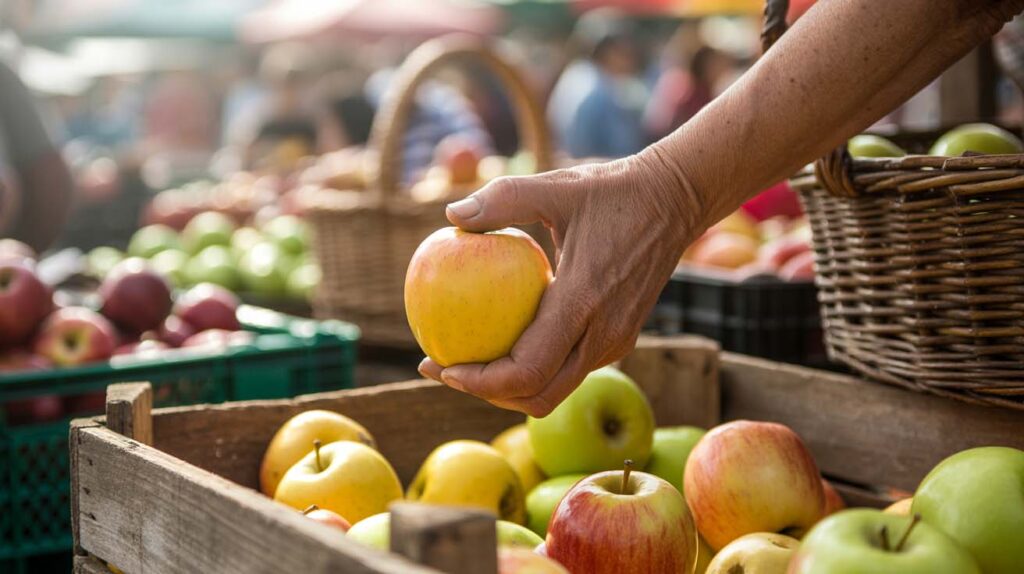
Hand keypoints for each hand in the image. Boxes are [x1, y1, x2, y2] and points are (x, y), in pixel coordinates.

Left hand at [418, 149, 705, 415]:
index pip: (527, 370)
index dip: (480, 382)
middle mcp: (603, 334)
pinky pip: (568, 368)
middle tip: (440, 368)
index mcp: (584, 302)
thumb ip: (503, 199)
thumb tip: (451, 217)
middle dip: (484, 394)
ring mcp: (616, 341)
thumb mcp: (556, 184)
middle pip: (538, 396)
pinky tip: (500, 339)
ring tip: (464, 360)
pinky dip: (531, 368)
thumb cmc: (613, 190)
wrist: (676, 200)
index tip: (441, 367)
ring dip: (507, 387)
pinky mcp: (619, 338)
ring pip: (554, 389)